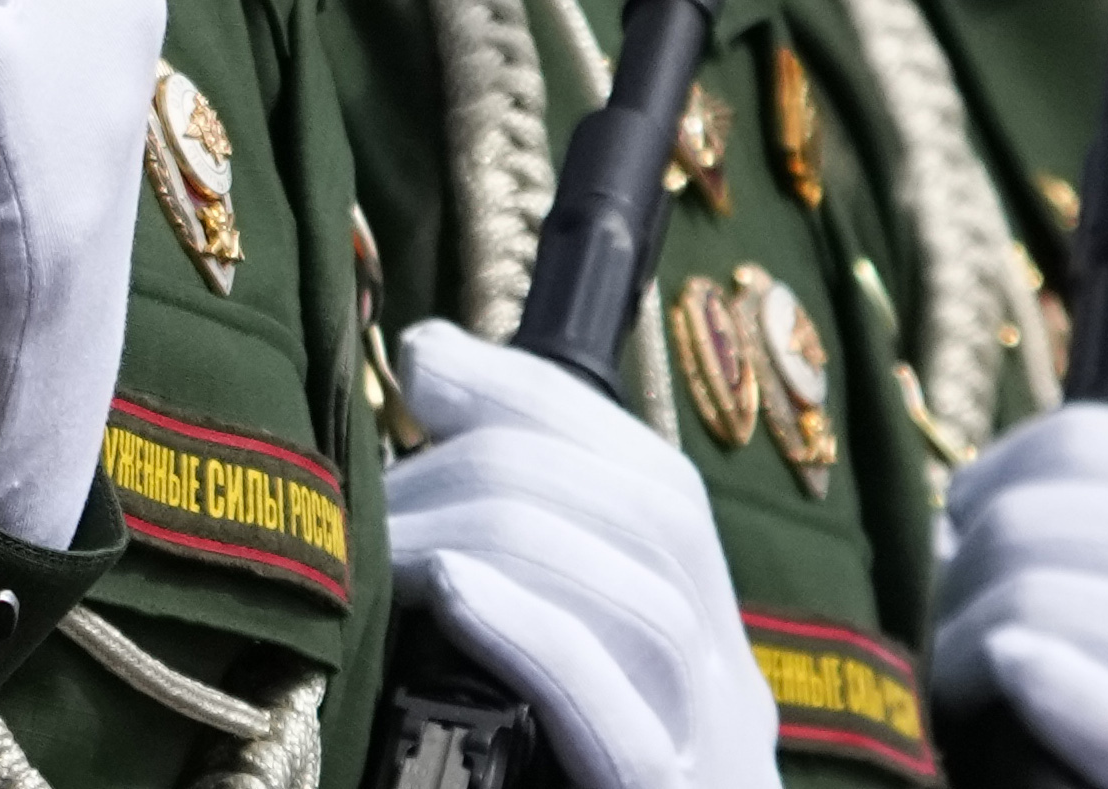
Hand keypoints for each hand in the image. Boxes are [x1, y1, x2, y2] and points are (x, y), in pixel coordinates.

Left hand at [393, 319, 775, 788]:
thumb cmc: (550, 779)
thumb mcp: (556, 685)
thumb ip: (522, 588)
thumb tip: (411, 475)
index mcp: (708, 641)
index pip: (655, 474)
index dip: (539, 396)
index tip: (427, 360)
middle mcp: (732, 687)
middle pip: (653, 517)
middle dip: (499, 462)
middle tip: (374, 494)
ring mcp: (714, 753)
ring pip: (649, 601)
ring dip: (500, 537)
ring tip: (394, 542)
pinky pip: (618, 718)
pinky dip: (534, 633)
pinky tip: (456, 595)